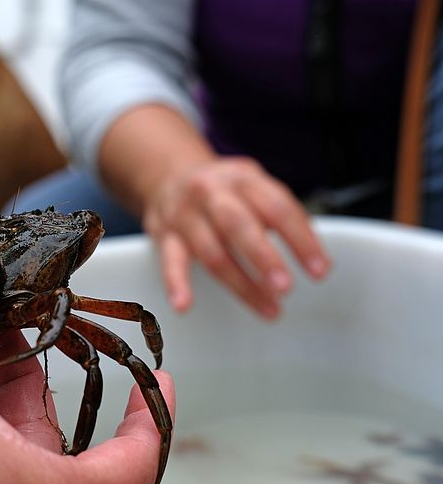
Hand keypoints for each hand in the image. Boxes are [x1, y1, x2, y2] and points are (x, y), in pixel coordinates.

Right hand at [143, 156, 330, 318]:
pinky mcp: (164, 235)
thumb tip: (311, 255)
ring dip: (241, 285)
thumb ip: (277, 214)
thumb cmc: (221, 190)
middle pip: (238, 225)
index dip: (301, 240)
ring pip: (212, 252)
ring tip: (269, 308)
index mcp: (242, 178)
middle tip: (285, 287)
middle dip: (264, 258)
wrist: (168, 175)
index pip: (277, 208)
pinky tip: (184, 305)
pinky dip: (176, 284)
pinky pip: (170, 261)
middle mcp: (211, 192)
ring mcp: (185, 214)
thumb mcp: (253, 186)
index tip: (319, 270)